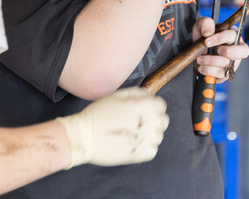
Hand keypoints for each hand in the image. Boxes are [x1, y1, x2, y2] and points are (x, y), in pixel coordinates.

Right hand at [55, 87, 169, 167]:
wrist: (84, 137)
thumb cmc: (98, 114)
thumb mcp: (117, 95)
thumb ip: (138, 93)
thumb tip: (150, 95)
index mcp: (143, 107)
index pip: (161, 105)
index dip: (152, 104)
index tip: (142, 108)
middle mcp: (148, 123)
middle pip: (164, 120)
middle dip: (154, 118)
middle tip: (138, 120)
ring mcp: (146, 141)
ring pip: (159, 135)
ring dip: (150, 132)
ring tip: (133, 131)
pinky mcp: (141, 155)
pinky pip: (153, 149)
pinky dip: (146, 146)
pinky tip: (133, 142)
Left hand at [193, 16, 248, 82]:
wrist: (196, 52)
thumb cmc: (203, 37)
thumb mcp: (201, 25)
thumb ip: (205, 23)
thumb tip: (208, 32)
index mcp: (233, 35)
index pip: (232, 35)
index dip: (219, 39)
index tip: (206, 42)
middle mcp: (237, 49)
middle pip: (242, 52)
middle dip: (225, 52)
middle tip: (212, 51)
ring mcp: (233, 62)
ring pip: (228, 64)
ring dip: (211, 62)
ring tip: (200, 59)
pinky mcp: (227, 73)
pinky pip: (222, 75)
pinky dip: (209, 72)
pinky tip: (202, 67)